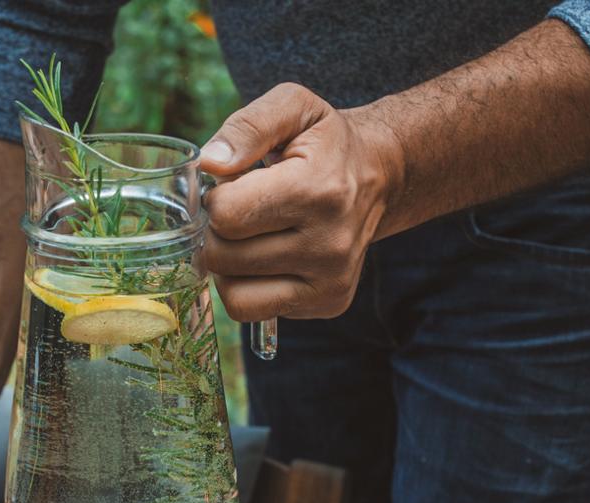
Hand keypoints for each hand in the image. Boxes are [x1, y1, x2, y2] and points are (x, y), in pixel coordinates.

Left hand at [200, 83, 404, 320]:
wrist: (378, 175)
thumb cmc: (326, 142)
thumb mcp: (293, 107)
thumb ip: (248, 126)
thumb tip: (211, 163)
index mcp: (318, 190)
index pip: (227, 216)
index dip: (217, 198)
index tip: (235, 186)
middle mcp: (330, 243)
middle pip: (224, 257)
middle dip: (218, 232)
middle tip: (241, 211)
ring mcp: (332, 280)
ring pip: (233, 294)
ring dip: (229, 265)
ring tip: (252, 236)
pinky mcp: (329, 303)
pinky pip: (254, 310)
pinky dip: (248, 287)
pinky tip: (268, 258)